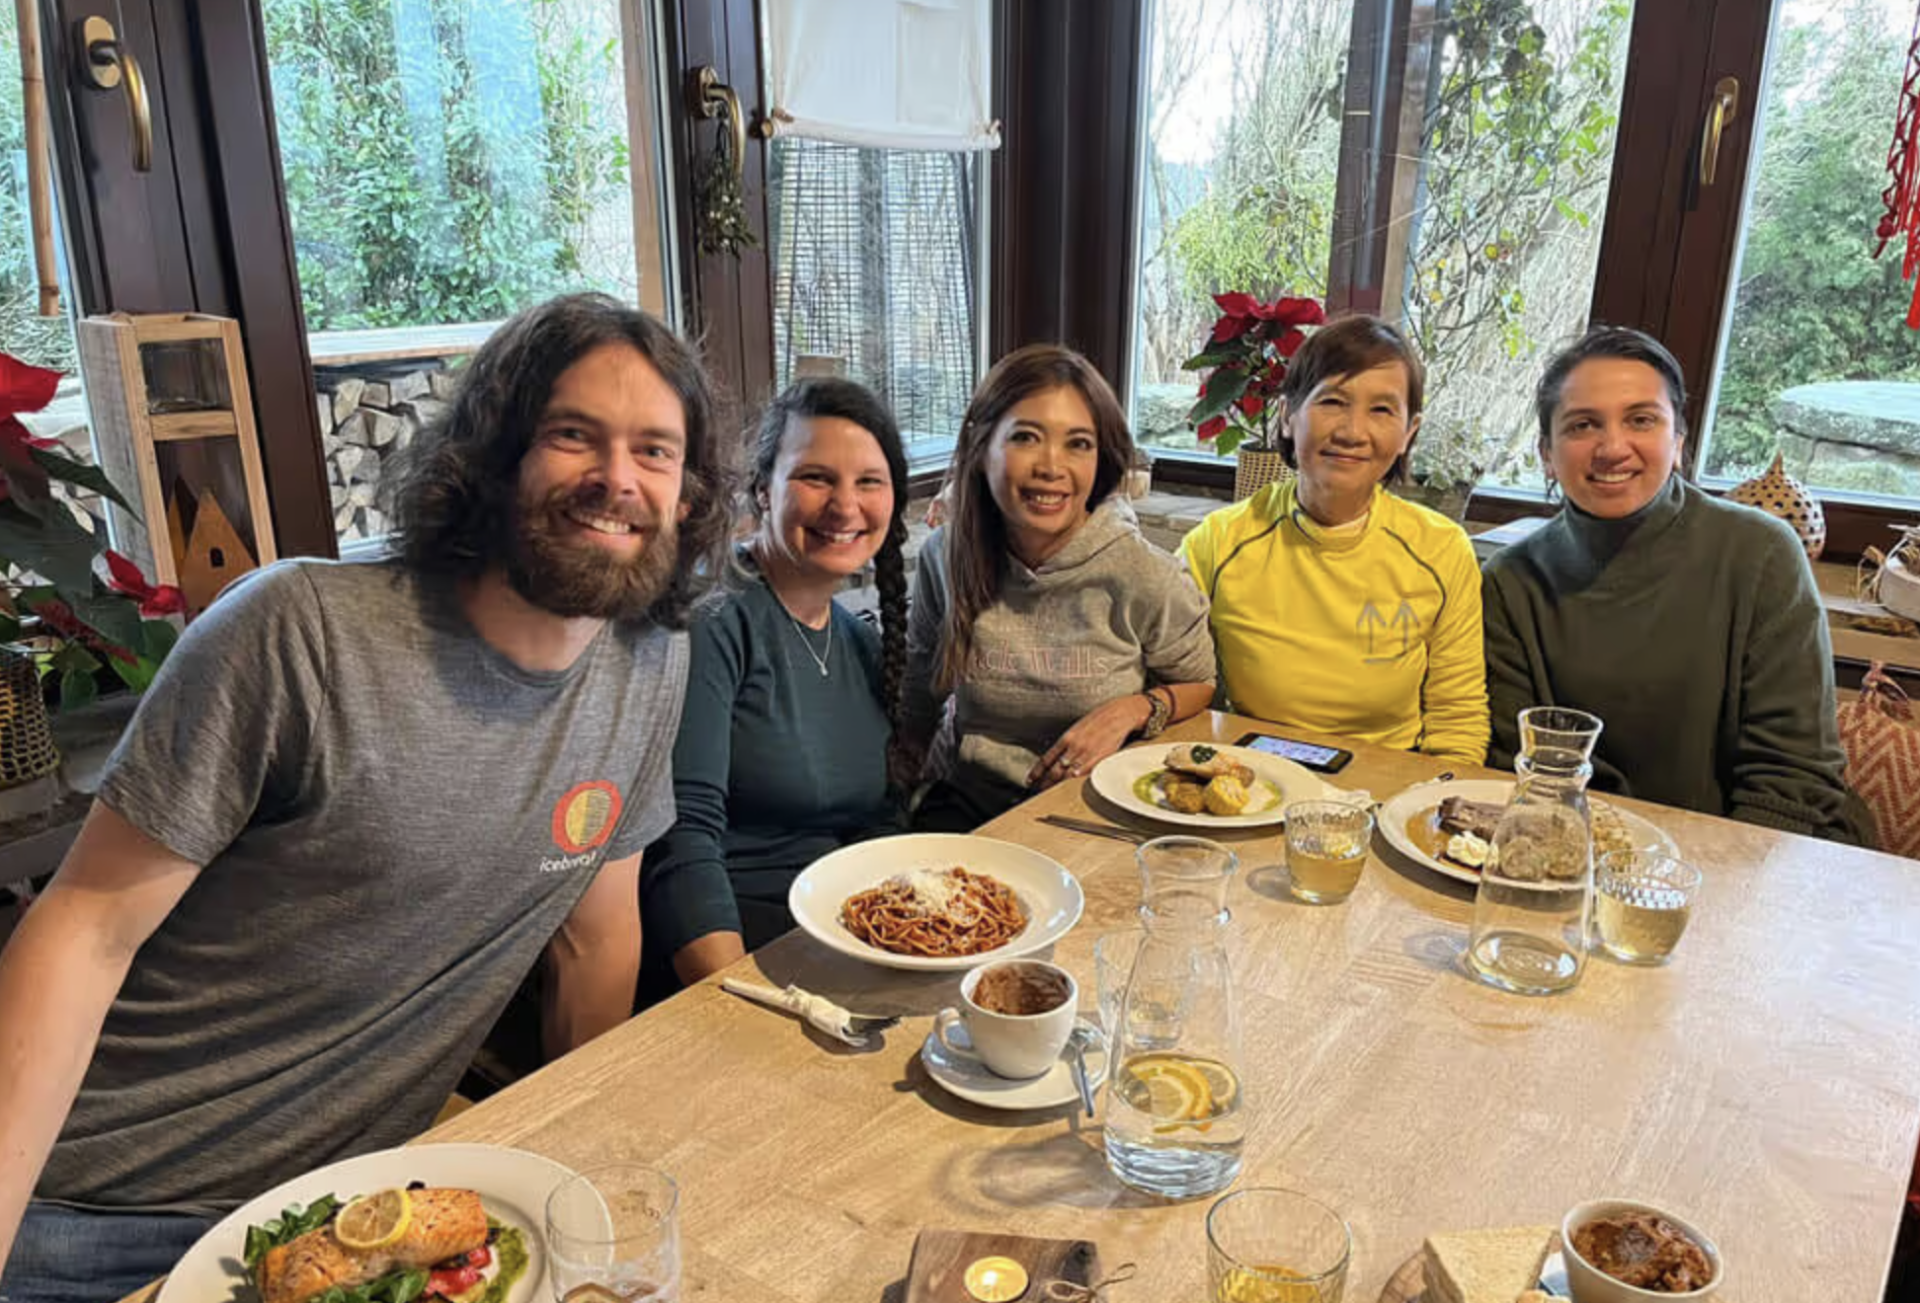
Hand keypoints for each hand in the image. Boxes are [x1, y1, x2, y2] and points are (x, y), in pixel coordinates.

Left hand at [1029, 695, 1151, 788]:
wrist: (1118, 715)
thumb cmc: (1099, 721)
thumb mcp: (1078, 728)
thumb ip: (1068, 743)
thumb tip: (1058, 757)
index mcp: (1067, 738)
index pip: (1046, 759)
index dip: (1036, 772)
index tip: (1030, 780)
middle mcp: (1074, 747)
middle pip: (1054, 771)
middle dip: (1044, 783)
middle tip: (1038, 791)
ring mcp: (1086, 755)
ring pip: (1067, 776)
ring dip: (1056, 786)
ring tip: (1049, 793)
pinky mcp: (1098, 761)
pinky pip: (1083, 776)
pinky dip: (1073, 783)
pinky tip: (1068, 788)